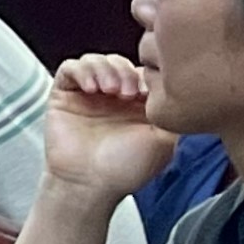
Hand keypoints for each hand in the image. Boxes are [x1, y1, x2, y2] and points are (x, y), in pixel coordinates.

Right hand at [38, 53, 178, 197]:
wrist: (90, 183)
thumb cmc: (125, 169)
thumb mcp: (164, 141)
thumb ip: (173, 115)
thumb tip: (179, 92)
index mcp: (137, 107)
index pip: (143, 73)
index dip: (146, 74)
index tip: (146, 91)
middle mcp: (112, 98)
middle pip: (119, 62)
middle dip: (125, 71)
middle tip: (128, 92)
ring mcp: (88, 95)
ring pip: (95, 60)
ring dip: (104, 68)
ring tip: (108, 90)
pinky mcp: (64, 95)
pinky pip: (70, 68)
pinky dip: (81, 71)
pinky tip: (91, 88)